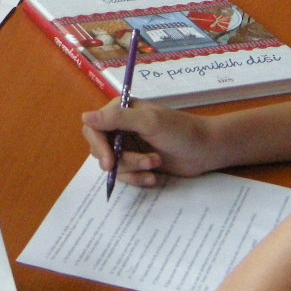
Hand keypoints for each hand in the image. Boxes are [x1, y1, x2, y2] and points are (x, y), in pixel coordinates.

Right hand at [81, 100, 224, 186]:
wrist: (206, 150)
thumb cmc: (181, 131)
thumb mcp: (149, 122)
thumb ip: (118, 119)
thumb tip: (84, 117)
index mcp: (121, 111)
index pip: (94, 128)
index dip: (98, 146)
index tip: (110, 162)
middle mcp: (121, 127)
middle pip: (100, 149)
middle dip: (122, 160)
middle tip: (143, 164)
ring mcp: (128, 146)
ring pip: (113, 165)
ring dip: (134, 169)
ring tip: (155, 164)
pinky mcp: (137, 163)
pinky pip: (125, 176)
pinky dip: (138, 179)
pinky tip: (153, 177)